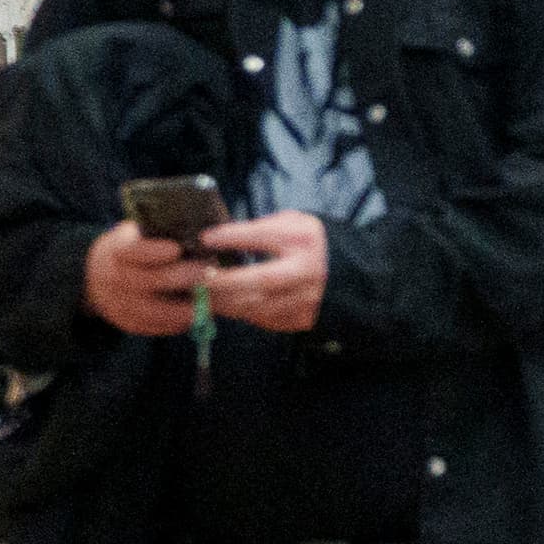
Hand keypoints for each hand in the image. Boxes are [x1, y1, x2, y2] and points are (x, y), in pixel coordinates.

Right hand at [84, 222, 202, 337]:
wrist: (99, 275)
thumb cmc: (133, 248)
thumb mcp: (138, 233)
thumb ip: (160, 231)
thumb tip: (199, 228)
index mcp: (115, 250)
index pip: (131, 251)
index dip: (153, 251)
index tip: (177, 249)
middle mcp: (112, 277)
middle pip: (147, 281)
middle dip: (181, 277)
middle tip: (210, 272)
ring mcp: (116, 302)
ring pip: (151, 310)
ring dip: (182, 309)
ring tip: (208, 302)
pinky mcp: (125, 322)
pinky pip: (152, 327)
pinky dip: (174, 324)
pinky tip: (194, 316)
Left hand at [198, 212, 328, 333]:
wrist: (348, 274)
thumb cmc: (309, 244)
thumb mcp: (291, 224)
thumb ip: (259, 228)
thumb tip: (216, 238)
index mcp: (302, 240)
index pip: (263, 236)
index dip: (232, 238)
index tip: (206, 239)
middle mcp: (306, 271)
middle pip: (258, 280)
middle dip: (222, 281)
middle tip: (195, 279)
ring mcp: (305, 299)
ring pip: (256, 306)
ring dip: (225, 302)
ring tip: (203, 295)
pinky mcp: (301, 319)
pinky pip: (263, 319)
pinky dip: (241, 313)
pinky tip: (226, 305)